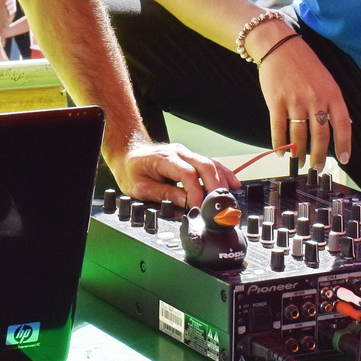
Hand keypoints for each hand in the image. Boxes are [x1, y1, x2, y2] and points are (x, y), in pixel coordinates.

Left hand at [106, 137, 238, 207]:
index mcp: (165, 159)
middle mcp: (179, 153)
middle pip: (205, 166)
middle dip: (215, 187)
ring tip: (229, 197)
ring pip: (211, 164)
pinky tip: (232, 183)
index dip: (196, 192)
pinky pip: (210, 164)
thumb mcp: (141, 187)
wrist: (128, 153)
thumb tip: (186, 204)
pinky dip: (223, 174)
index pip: (187, 174)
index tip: (198, 207)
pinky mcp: (190, 158)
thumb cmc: (132, 169)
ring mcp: (186, 153)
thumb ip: (165, 195)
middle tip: (220, 206)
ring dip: (222, 180)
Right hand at [258, 37, 353, 169]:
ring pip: (299, 136)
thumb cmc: (305, 64)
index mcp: (332, 94)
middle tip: (317, 167)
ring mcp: (295, 101)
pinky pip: (279, 129)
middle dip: (319, 156)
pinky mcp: (276, 102)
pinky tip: (281, 152)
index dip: (344, 145)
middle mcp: (315, 99)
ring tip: (299, 160)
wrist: (279, 46)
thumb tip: (344, 125)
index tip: (344, 159)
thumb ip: (334, 102)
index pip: (342, 125)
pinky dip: (279, 144)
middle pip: (320, 136)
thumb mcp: (327, 80)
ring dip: (299, 153)